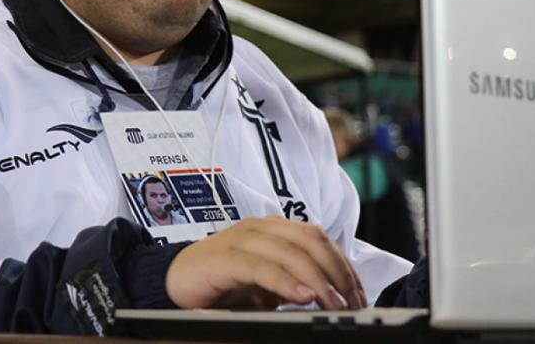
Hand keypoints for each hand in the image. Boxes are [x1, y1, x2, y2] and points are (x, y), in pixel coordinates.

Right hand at [165, 216, 366, 310]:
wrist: (176, 283)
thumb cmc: (224, 284)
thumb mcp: (268, 286)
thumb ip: (295, 284)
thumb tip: (333, 300)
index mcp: (274, 229)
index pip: (319, 238)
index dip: (343, 265)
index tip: (358, 295)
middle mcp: (260, 228)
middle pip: (310, 241)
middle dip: (337, 273)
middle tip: (350, 303)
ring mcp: (241, 240)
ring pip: (290, 252)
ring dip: (317, 280)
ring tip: (332, 305)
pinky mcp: (223, 259)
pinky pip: (261, 267)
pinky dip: (285, 282)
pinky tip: (301, 297)